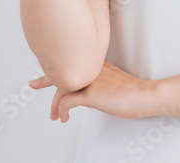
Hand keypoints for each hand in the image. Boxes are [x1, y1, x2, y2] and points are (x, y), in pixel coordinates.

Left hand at [29, 60, 160, 122]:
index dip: (57, 67)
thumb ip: (102, 80)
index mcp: (97, 65)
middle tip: (33, 84)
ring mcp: (90, 81)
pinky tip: (64, 118)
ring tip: (54, 116)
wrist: (146, 95)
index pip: (72, 62)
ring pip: (61, 89)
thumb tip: (93, 90)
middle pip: (62, 72)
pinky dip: (62, 111)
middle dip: (45, 80)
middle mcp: (90, 70)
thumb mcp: (115, 81)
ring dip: (55, 105)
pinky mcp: (91, 94)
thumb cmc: (135, 91)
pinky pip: (67, 102)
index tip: (46, 70)